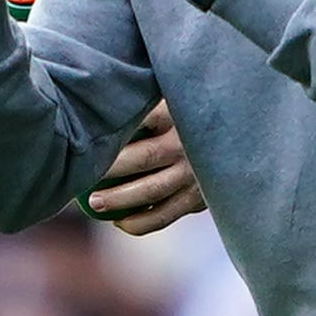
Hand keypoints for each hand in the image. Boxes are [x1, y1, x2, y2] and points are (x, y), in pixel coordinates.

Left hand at [87, 102, 208, 234]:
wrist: (235, 142)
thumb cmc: (186, 116)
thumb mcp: (171, 99)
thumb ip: (142, 96)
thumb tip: (96, 92)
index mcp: (179, 115)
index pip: (143, 117)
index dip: (115, 128)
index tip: (85, 133)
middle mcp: (188, 144)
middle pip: (144, 157)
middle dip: (110, 169)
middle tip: (81, 175)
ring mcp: (196, 173)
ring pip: (153, 191)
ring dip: (120, 200)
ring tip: (94, 203)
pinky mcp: (200, 199)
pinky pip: (164, 215)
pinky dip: (139, 223)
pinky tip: (119, 223)